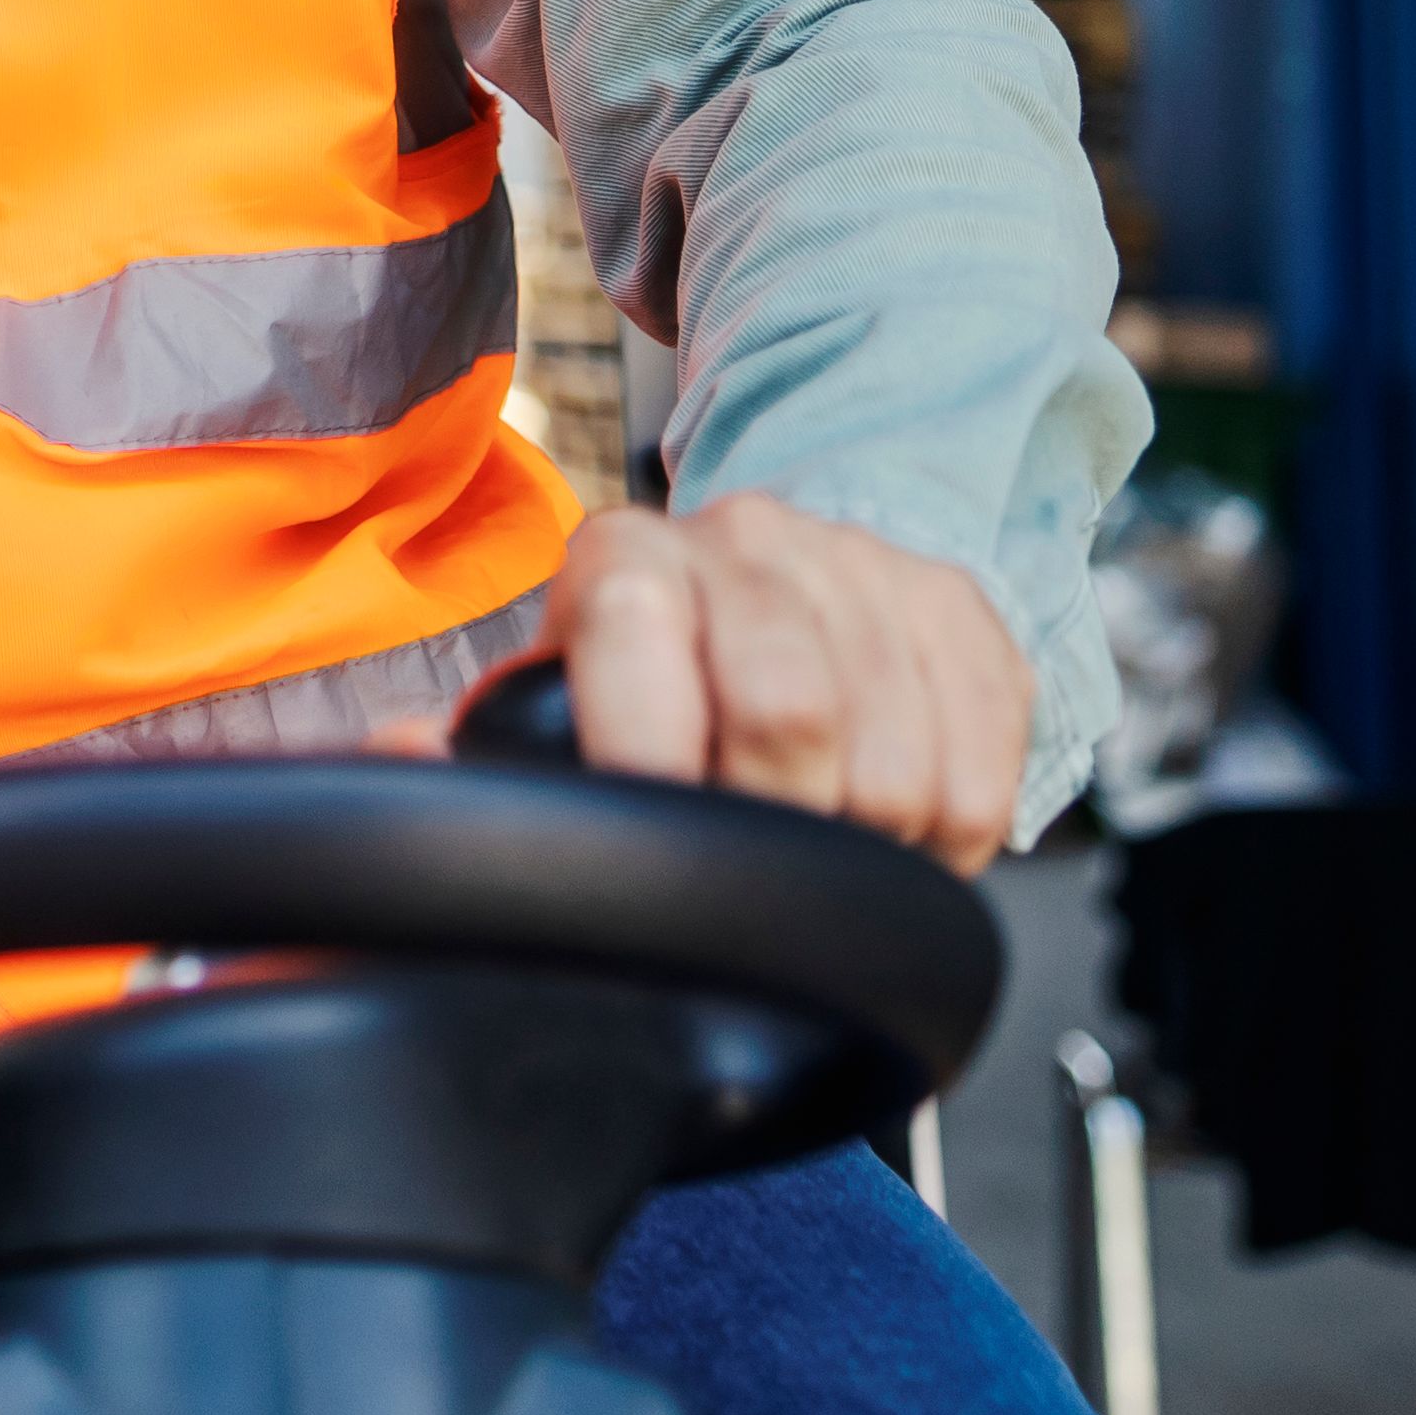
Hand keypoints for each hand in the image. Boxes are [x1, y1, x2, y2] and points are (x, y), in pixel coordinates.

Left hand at [541, 493, 1030, 871]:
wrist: (774, 586)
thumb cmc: (649, 681)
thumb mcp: (558, 704)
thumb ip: (501, 745)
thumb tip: (436, 767)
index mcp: (628, 556)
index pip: (636, 630)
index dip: (647, 756)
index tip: (658, 843)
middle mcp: (748, 538)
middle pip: (788, 709)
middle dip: (772, 830)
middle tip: (753, 876)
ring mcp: (866, 565)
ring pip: (893, 766)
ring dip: (861, 850)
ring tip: (817, 852)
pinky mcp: (961, 612)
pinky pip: (979, 779)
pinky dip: (940, 844)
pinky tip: (890, 832)